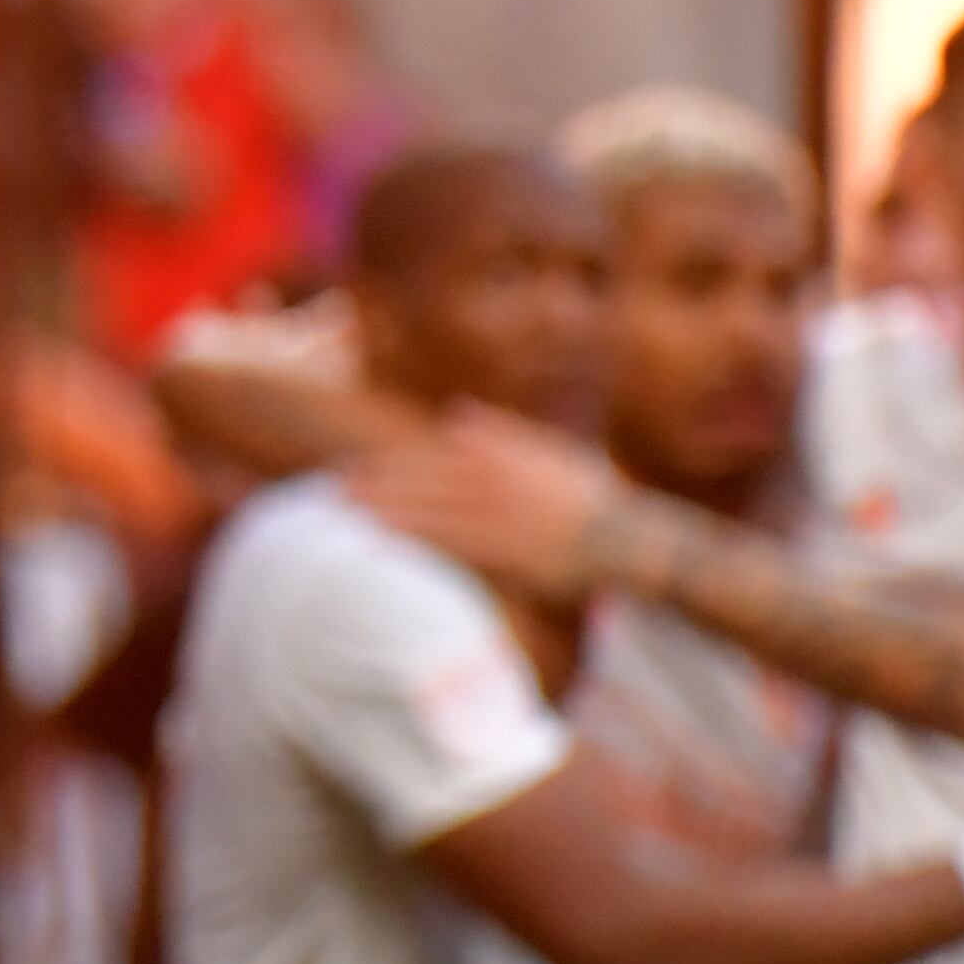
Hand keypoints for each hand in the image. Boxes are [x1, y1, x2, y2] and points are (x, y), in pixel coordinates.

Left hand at [345, 409, 621, 607]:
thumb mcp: (550, 452)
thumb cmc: (590, 497)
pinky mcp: (510, 549)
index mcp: (502, 458)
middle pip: (423, 481)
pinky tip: (384, 538)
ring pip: (430, 508)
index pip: (431, 458)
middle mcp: (496, 482)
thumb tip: (458, 414)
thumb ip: (502, 432)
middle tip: (331, 488)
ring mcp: (502, 515)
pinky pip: (452, 541)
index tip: (354, 467)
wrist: (632, 539)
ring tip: (345, 510)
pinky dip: (415, 536)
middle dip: (375, 484)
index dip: (389, 465)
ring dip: (385, 507)